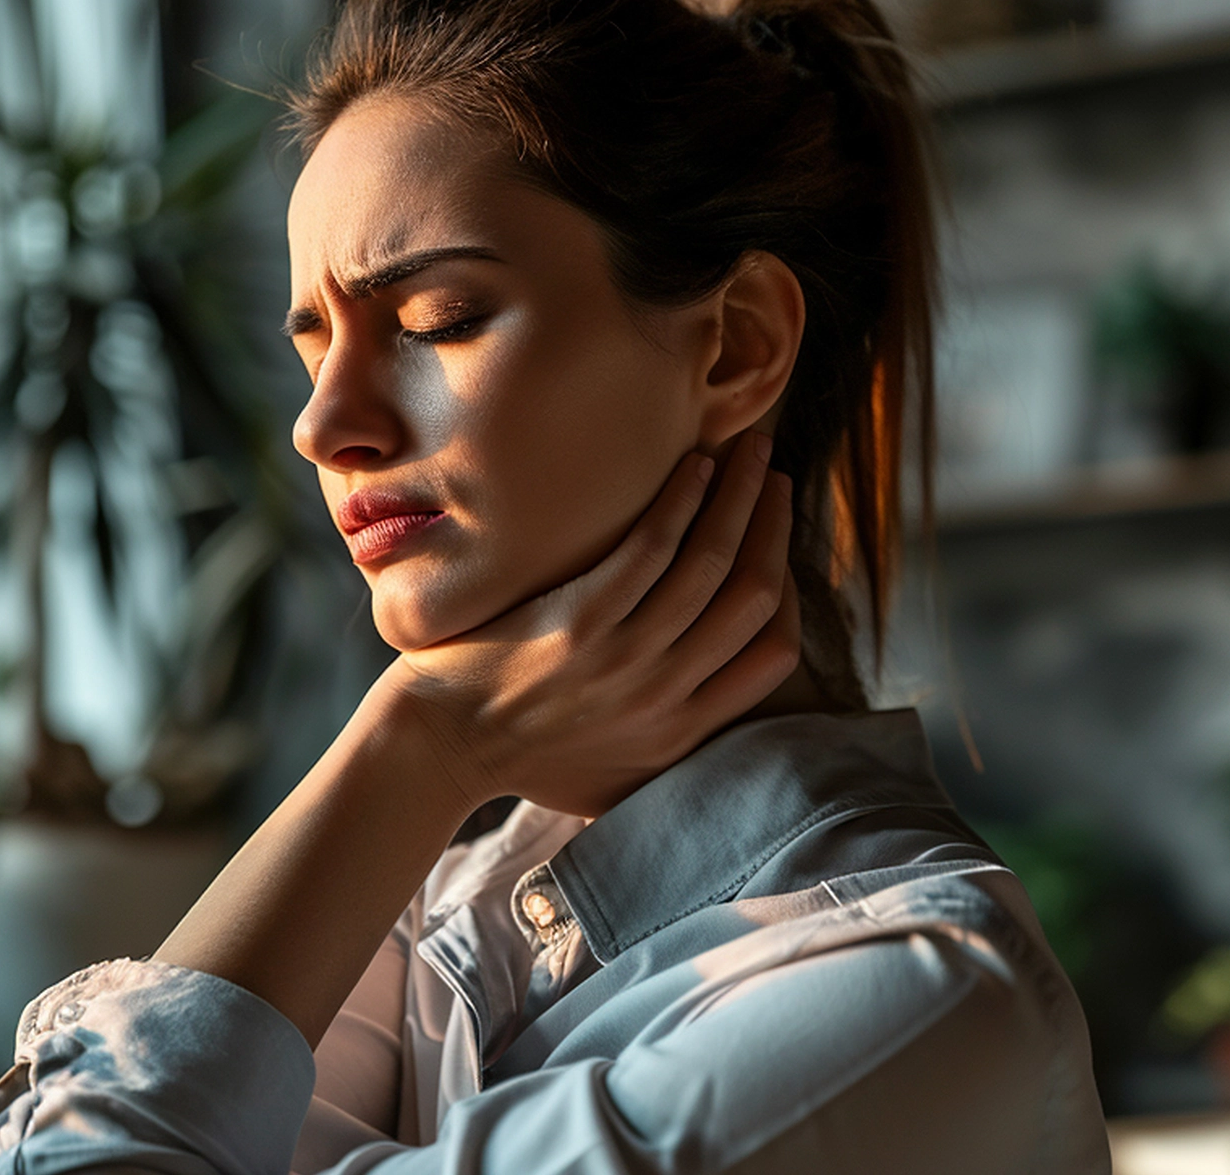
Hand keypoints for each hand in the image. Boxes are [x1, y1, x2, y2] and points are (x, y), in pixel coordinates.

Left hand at [367, 431, 801, 816]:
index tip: (779, 547)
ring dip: (741, 495)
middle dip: (775, 525)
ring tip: (748, 451)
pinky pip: (651, 548)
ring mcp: (625, 658)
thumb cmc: (517, 760)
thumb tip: (703, 713)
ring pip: (712, 562)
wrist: (439, 751)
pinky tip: (693, 465)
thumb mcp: (610, 779)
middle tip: (776, 478)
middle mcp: (665, 696)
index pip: (775, 653)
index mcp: (681, 733)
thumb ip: (663, 748)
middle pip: (754, 596)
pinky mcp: (580, 622)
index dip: (790, 590)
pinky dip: (682, 499)